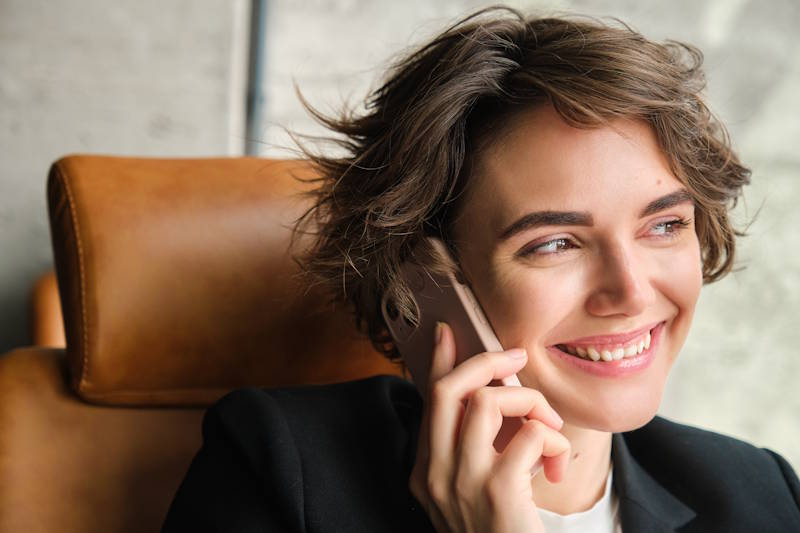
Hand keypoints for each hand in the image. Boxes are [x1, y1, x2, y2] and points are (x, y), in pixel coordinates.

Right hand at [408, 322, 570, 532]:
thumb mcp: (470, 494)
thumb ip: (472, 451)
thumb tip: (493, 397)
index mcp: (425, 471)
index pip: (427, 401)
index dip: (437, 361)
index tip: (447, 331)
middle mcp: (434, 473)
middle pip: (448, 389)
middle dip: (486, 362)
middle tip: (516, 358)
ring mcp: (462, 482)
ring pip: (488, 400)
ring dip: (529, 402)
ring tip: (547, 428)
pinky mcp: (498, 491)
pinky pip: (531, 433)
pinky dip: (552, 439)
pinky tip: (556, 467)